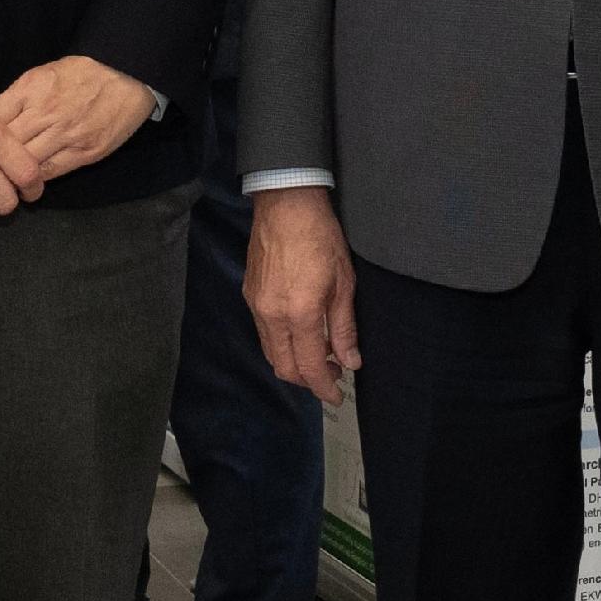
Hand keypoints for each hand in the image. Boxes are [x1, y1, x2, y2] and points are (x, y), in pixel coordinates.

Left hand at [0, 55, 156, 181]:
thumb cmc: (82, 73)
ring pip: (27, 163)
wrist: (127, 75)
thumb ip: (18, 96)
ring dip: (12, 174)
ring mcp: (67, 134)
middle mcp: (46, 112)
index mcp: (32, 88)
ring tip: (1, 181)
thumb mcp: (43, 73)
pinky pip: (51, 171)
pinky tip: (27, 182)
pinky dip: (36, 178)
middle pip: (7, 144)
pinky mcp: (85, 152)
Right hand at [248, 186, 363, 406]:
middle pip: (284, 368)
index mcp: (300, 314)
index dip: (325, 388)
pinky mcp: (250, 295)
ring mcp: (257, 306)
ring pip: (271, 352)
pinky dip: (282, 344)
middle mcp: (272, 315)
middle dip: (308, 380)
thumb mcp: (344, 283)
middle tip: (333, 375)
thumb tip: (350, 361)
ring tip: (320, 355)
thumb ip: (344, 327)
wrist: (286, 204)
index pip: (310, 367)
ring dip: (293, 363)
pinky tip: (301, 333)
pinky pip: (263, 333)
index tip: (337, 396)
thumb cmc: (320, 237)